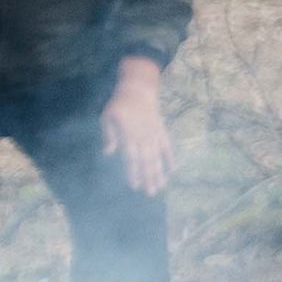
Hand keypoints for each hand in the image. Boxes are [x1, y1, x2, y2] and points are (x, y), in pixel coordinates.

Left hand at [102, 56, 174, 195]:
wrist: (139, 89)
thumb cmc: (119, 104)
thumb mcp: (107, 116)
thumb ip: (108, 135)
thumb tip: (108, 153)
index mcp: (129, 135)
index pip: (131, 159)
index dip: (133, 173)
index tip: (134, 186)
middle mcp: (143, 138)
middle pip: (146, 162)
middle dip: (148, 178)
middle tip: (151, 193)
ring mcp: (154, 135)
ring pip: (157, 157)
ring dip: (159, 173)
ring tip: (161, 187)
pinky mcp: (161, 131)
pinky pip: (167, 147)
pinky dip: (170, 159)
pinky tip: (173, 171)